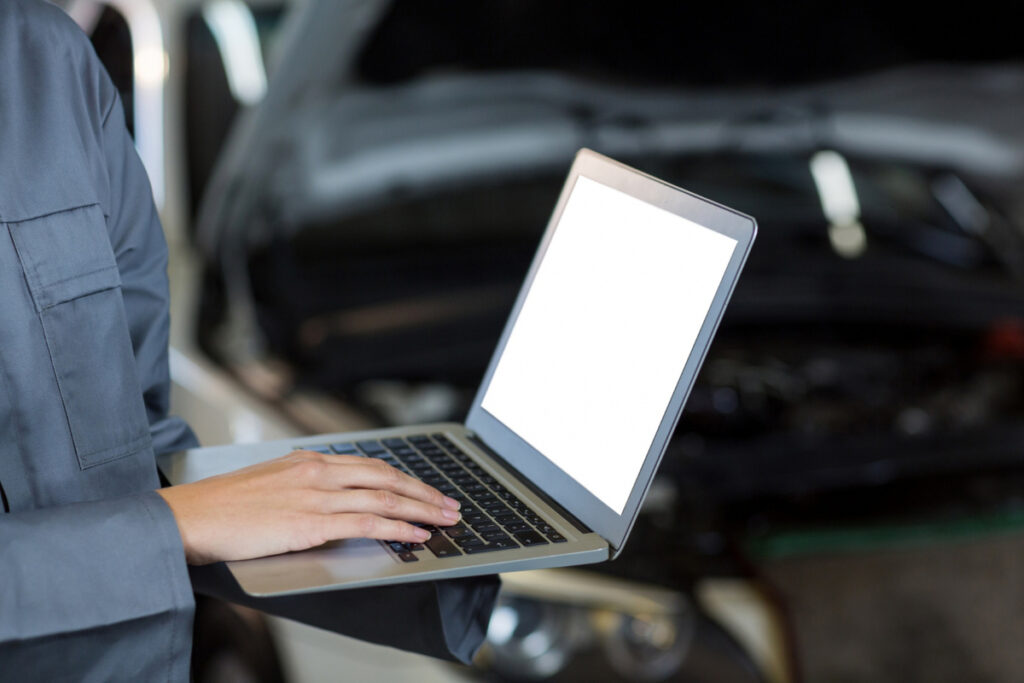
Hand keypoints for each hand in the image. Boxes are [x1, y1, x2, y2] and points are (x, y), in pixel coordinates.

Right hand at [156, 450, 460, 564]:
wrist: (190, 517)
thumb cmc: (222, 506)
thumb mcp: (270, 482)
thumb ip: (304, 485)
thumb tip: (332, 499)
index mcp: (309, 460)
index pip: (371, 464)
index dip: (404, 477)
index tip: (426, 488)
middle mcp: (318, 472)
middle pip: (386, 477)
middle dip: (424, 491)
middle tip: (450, 504)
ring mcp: (316, 496)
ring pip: (384, 498)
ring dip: (422, 509)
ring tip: (445, 520)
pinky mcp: (310, 523)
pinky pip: (366, 522)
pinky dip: (397, 527)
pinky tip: (416, 534)